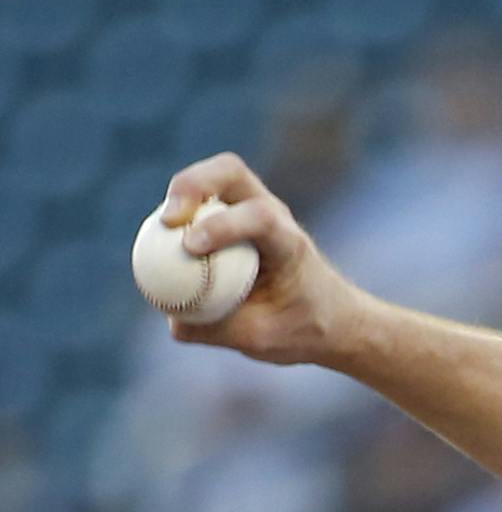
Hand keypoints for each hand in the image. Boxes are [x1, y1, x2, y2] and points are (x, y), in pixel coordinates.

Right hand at [159, 152, 369, 365]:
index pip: (261, 217)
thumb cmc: (301, 328)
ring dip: (183, 190)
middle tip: (168, 219)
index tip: (190, 247)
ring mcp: (254, 209)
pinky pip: (202, 201)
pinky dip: (180, 210)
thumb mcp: (263, 339)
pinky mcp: (235, 216)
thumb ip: (219, 330)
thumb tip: (173, 322)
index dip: (223, 225)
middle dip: (193, 183)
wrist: (332, 318)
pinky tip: (161, 238)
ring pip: (215, 176)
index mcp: (290, 244)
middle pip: (231, 171)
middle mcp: (274, 215)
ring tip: (162, 224)